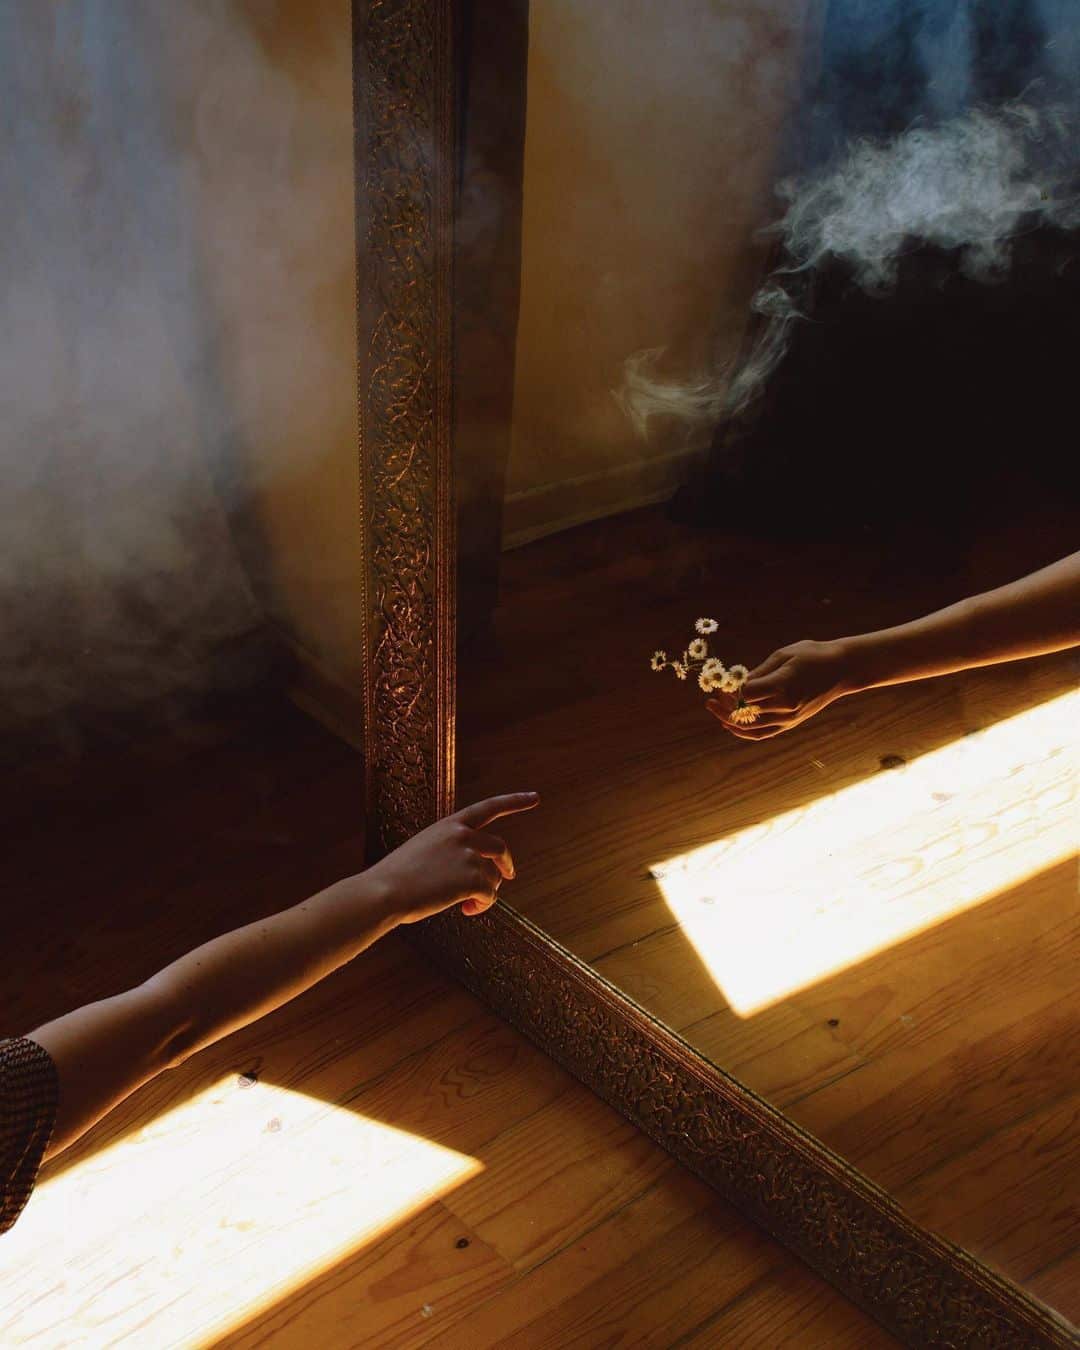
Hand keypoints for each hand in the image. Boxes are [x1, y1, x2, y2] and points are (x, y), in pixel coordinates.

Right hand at [365, 792, 540, 924]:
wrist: (385, 892)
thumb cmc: (397, 878)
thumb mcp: (423, 851)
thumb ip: (450, 853)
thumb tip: (473, 874)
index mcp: (449, 825)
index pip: (488, 807)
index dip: (514, 802)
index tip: (534, 797)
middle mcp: (462, 835)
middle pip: (500, 847)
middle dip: (506, 864)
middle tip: (509, 876)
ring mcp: (469, 856)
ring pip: (494, 877)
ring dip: (485, 893)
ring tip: (465, 904)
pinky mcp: (473, 878)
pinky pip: (490, 895)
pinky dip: (481, 906)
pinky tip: (465, 910)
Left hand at [706, 639, 851, 739]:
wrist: (842, 669)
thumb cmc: (813, 655)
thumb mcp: (783, 655)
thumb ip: (758, 672)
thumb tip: (735, 684)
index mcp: (783, 686)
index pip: (745, 695)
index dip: (730, 690)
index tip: (722, 682)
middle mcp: (786, 707)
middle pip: (745, 713)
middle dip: (724, 706)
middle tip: (710, 699)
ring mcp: (789, 718)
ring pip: (751, 727)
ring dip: (729, 720)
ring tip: (715, 710)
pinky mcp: (792, 723)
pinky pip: (763, 733)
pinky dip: (745, 732)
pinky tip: (730, 726)